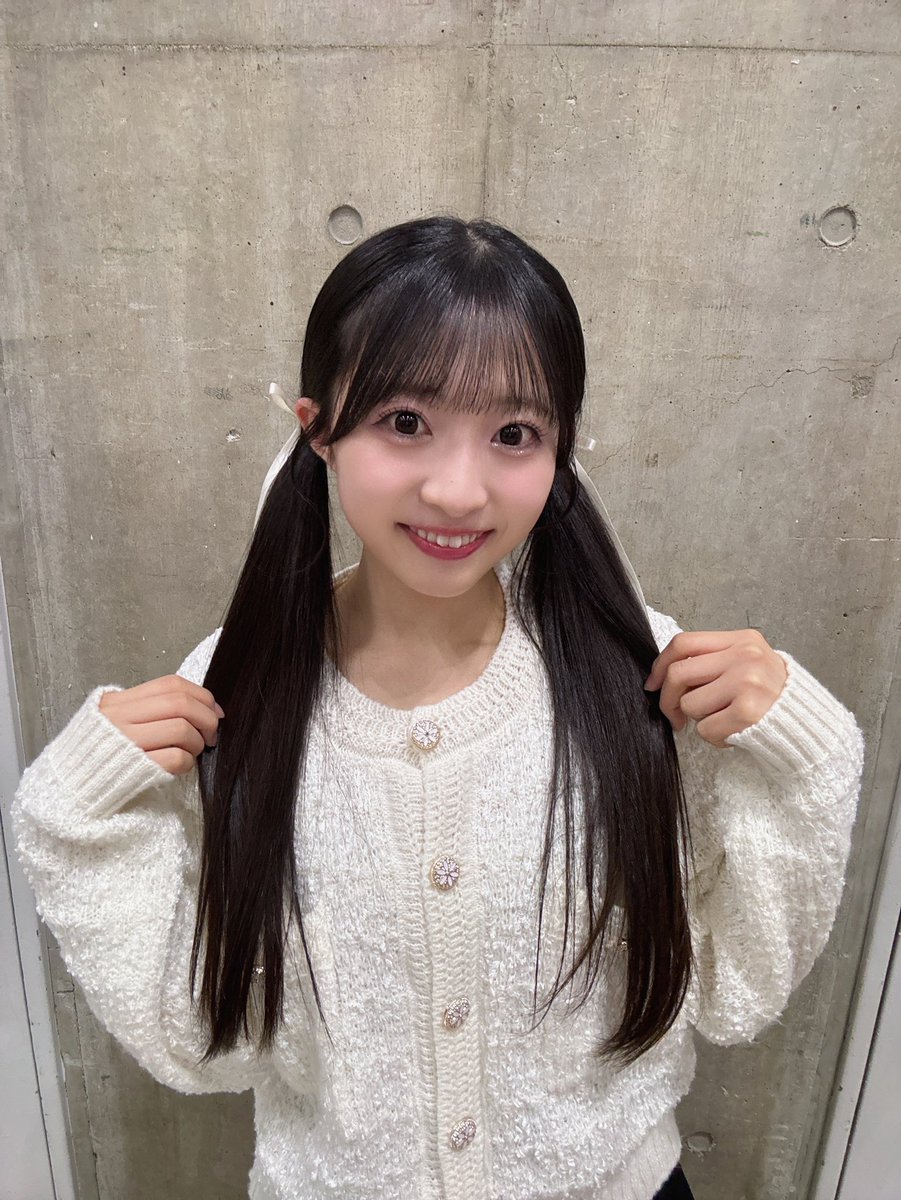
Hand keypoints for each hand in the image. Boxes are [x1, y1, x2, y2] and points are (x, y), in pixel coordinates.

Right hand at [99, 675, 224, 775]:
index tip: (215, 710)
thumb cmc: (101, 754)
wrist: (69, 787)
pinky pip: (176, 758)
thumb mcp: (117, 720)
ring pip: (181, 729)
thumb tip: (207, 708)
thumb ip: (151, 709)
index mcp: (118, 702)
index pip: (170, 684)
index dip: (201, 695)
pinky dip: (187, 762)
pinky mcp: (135, 768)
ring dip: (197, 742)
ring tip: (192, 751)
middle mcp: (119, 717)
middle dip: (207, 718)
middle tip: (211, 734)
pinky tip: (180, 766)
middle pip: (180, 704)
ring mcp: (126, 742)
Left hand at [643, 629, 787, 748]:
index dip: (660, 665)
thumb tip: (663, 676)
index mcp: (742, 640)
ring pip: (690, 704)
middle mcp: (745, 656)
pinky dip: (714, 737)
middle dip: (668, 700)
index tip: (652, 684)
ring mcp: (747, 682)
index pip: (684, 642)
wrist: (809, 725)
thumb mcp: (748, 664)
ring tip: (724, 720)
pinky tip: (734, 732)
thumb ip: (713, 662)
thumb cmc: (772, 697)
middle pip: (679, 673)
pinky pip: (706, 729)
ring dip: (699, 720)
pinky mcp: (748, 712)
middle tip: (675, 716)